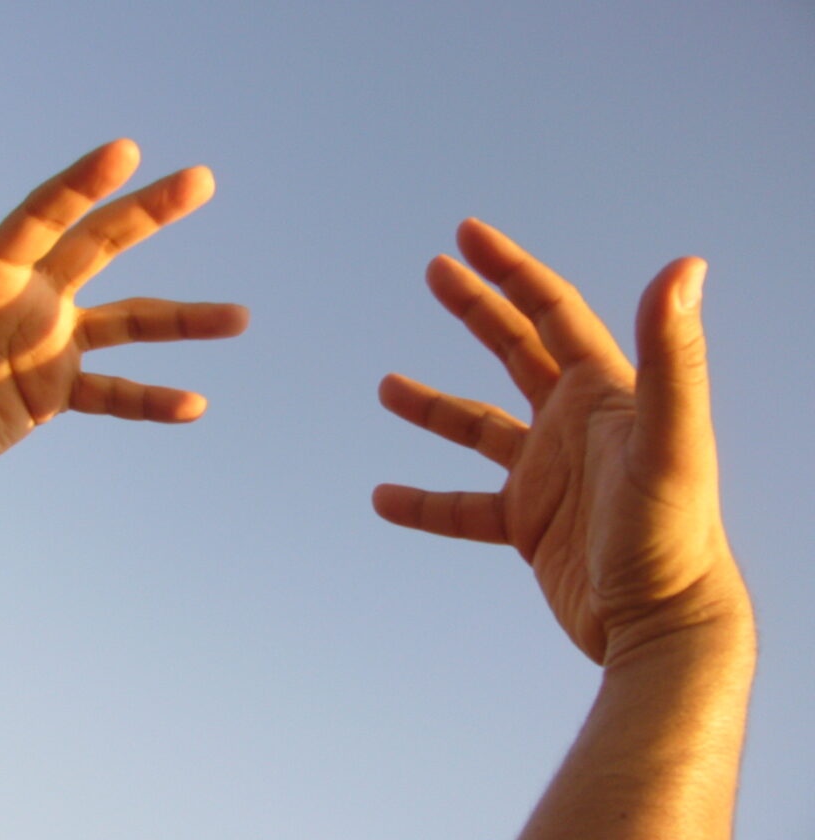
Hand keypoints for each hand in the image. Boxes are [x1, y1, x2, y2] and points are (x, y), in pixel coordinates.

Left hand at [0, 140, 247, 486]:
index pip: (44, 218)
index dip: (81, 186)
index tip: (126, 152)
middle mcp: (34, 299)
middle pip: (102, 247)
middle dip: (149, 213)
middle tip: (200, 180)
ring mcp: (52, 346)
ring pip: (130, 324)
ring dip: (183, 320)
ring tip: (240, 317)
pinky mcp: (58, 394)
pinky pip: (116, 395)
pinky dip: (151, 402)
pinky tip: (194, 405)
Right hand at [373, 220, 748, 664]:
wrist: (662, 627)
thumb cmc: (673, 535)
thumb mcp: (670, 441)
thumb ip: (673, 356)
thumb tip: (687, 264)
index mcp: (605, 392)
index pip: (552, 311)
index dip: (510, 269)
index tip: (466, 234)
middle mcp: (576, 424)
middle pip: (516, 349)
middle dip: (476, 306)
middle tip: (433, 269)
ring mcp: (549, 475)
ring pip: (480, 427)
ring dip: (434, 406)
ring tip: (386, 385)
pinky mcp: (530, 524)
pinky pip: (463, 507)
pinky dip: (425, 502)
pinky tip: (384, 498)